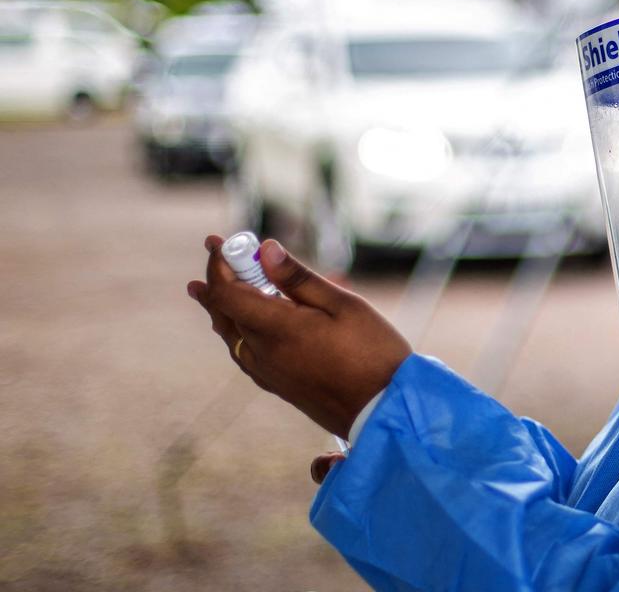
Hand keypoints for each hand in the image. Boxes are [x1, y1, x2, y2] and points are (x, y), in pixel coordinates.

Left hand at [187, 236, 411, 438]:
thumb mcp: (344, 305)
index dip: (219, 263)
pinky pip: (242, 353)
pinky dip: (233, 331)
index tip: (219, 241)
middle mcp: (262, 353)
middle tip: (214, 252)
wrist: (384, 409)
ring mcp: (268, 373)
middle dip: (217, 279)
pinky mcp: (277, 386)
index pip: (227, 292)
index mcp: (277, 328)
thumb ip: (300, 278)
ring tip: (203, 290)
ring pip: (230, 335)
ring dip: (220, 307)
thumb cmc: (372, 352)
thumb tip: (265, 250)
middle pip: (224, 311)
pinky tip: (236, 330)